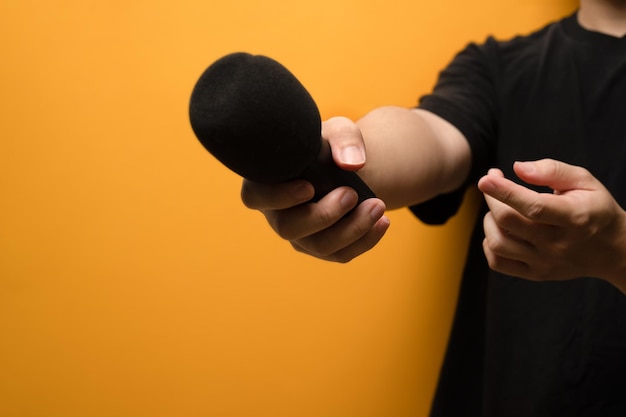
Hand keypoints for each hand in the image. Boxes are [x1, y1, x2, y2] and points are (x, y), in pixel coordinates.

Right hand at [240, 117, 389, 262]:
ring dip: (352, 229)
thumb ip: (344, 139)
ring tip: (378, 206)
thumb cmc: (330, 147)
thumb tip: (353, 163)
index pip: (255, 197)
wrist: (347, 169)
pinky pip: (341, 254)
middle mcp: (277, 213)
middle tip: (351, 194)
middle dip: (323, 215)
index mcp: (267, 182)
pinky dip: (366, 240)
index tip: (308, 187)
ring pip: (320, 246)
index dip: (278, 197)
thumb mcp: (338, 131)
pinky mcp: (323, 247)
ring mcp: (300, 235)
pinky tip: (383, 222)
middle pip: (288, 228)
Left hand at [478, 159, 625, 291]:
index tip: (486, 178)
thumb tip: (517, 168)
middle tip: (491, 183)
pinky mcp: (537, 274)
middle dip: (491, 198)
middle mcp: (558, 244)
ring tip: (497, 208)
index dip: (505, 191)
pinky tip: (499, 230)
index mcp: (574, 218)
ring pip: (498, 243)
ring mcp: (546, 262)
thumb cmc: (595, 208)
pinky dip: (489, 245)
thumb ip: (552, 170)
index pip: (533, 206)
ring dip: (488, 221)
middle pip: (509, 222)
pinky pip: (498, 263)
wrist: (613, 250)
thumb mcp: (584, 181)